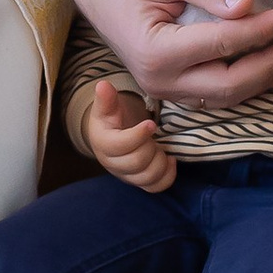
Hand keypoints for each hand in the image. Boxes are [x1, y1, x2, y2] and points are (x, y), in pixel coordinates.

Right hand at [63, 0, 272, 109]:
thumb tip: (247, 6)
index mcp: (156, 50)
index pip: (223, 44)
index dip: (262, 31)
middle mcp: (160, 80)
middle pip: (229, 84)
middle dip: (269, 64)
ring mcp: (164, 90)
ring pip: (225, 97)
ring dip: (261, 79)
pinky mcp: (172, 90)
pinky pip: (214, 96)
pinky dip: (244, 85)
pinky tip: (268, 71)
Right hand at [82, 78, 176, 192]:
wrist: (111, 137)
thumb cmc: (111, 120)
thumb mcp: (107, 107)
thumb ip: (106, 98)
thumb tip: (102, 85)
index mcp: (103, 144)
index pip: (121, 146)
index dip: (138, 136)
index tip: (151, 124)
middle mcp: (113, 164)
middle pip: (136, 163)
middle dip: (150, 148)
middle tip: (154, 135)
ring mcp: (127, 176)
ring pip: (147, 178)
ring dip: (160, 162)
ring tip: (160, 147)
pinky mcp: (139, 183)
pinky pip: (156, 188)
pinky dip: (168, 176)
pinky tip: (169, 159)